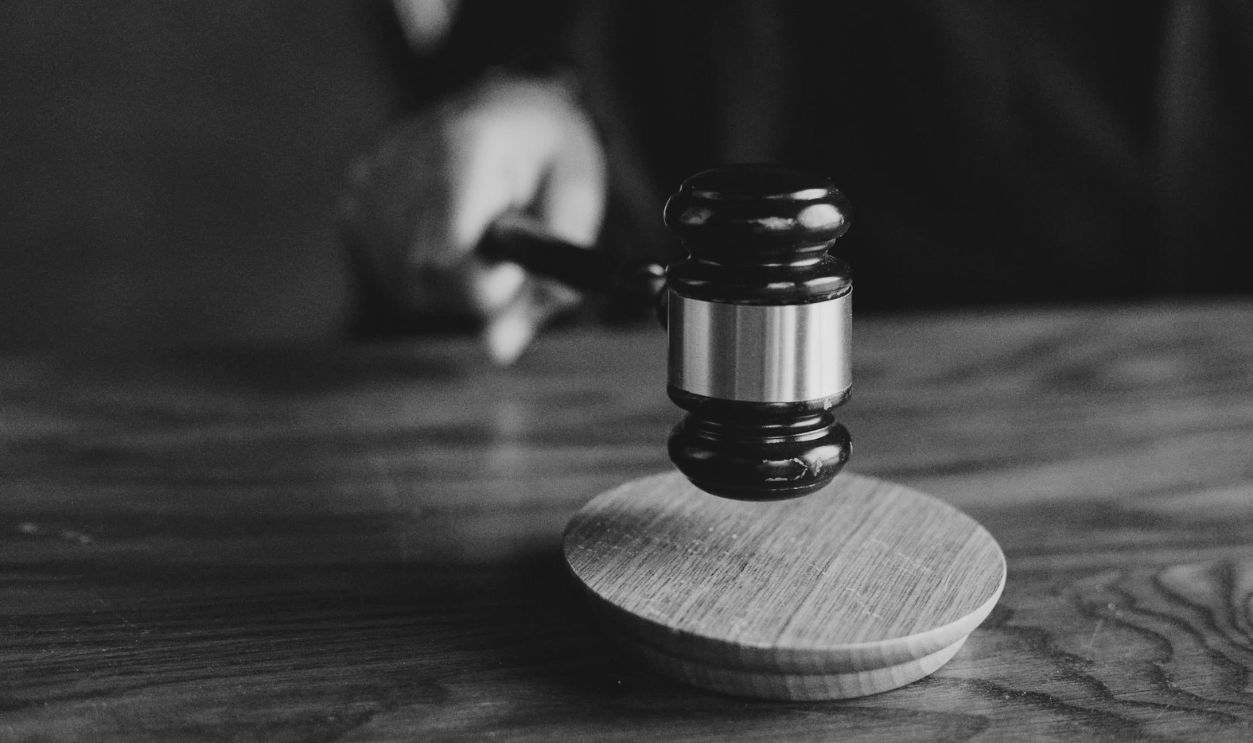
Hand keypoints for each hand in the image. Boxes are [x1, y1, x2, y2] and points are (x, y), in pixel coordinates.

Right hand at [341, 72, 606, 363]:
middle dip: (476, 289)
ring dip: (452, 286)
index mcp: (467, 148)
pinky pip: (389, 276)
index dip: (481, 286)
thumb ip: (547, 281)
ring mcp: (372, 177)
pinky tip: (447, 236)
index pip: (442, 252)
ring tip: (480, 237)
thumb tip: (496, 350)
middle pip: (425, 280)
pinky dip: (425, 275)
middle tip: (507, 251)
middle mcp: (404, 158)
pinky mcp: (354, 197)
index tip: (514, 271)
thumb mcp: (576, 210)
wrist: (511, 108)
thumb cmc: (550, 160)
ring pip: (405, 287)